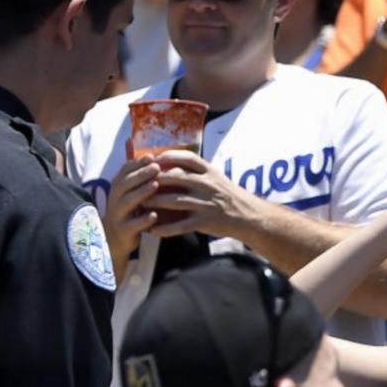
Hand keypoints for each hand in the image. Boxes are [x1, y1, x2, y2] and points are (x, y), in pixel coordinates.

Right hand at [102, 156, 159, 263]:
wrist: (115, 240)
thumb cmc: (129, 212)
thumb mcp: (131, 194)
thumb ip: (139, 179)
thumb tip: (154, 158)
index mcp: (117, 188)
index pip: (124, 171)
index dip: (137, 163)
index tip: (152, 156)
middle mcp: (114, 199)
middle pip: (125, 184)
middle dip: (141, 174)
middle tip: (156, 167)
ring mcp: (117, 215)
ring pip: (127, 202)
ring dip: (141, 192)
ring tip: (155, 185)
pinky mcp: (123, 230)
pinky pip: (132, 225)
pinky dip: (143, 220)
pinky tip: (154, 215)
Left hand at [142, 149, 261, 239]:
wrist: (247, 215)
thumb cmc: (228, 195)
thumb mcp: (216, 177)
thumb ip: (197, 171)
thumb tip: (171, 163)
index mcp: (210, 172)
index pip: (187, 158)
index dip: (168, 156)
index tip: (153, 159)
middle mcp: (207, 185)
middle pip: (176, 177)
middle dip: (155, 179)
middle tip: (139, 182)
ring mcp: (206, 204)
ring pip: (174, 201)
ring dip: (155, 202)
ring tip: (140, 204)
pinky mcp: (205, 222)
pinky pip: (181, 225)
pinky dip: (165, 229)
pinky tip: (153, 230)